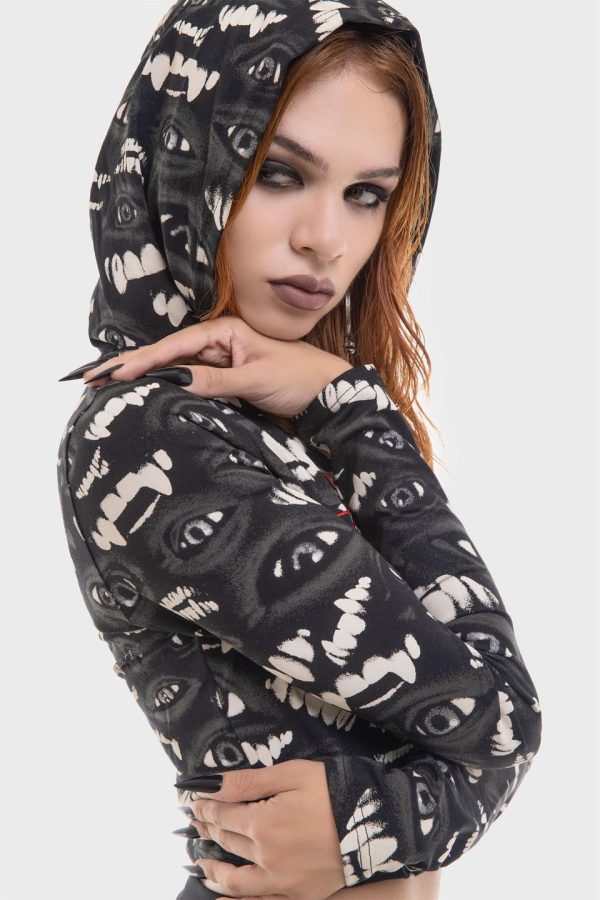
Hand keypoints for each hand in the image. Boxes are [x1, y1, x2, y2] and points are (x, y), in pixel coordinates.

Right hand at [82, 315, 353, 416]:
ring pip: (175, 369)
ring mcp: (220, 361)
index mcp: (225, 331)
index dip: (144, 360)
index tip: (117, 373)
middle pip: (168, 355)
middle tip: (93, 377)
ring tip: (108, 384)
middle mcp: (219, 342)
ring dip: (145, 377)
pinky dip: (167, 387)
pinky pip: (190, 382)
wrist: (328, 393)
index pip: (176, 346)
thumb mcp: (256, 379)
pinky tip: (146, 393)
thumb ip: (216, 381)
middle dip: (132, 365)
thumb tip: (177, 382)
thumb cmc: (299, 377)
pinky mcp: (225, 380)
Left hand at [181, 759, 345, 898]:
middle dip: (210, 830)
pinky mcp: (299, 895)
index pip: (225, 815)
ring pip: (237, 881)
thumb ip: (250, 781)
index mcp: (264, 823)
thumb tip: (214, 784)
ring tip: (202, 864)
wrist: (377, 823)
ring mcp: (282, 881)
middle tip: (197, 825)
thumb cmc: (335, 791)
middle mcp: (267, 856)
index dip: (207, 808)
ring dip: (215, 872)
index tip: (195, 805)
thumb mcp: (293, 774)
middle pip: (229, 842)